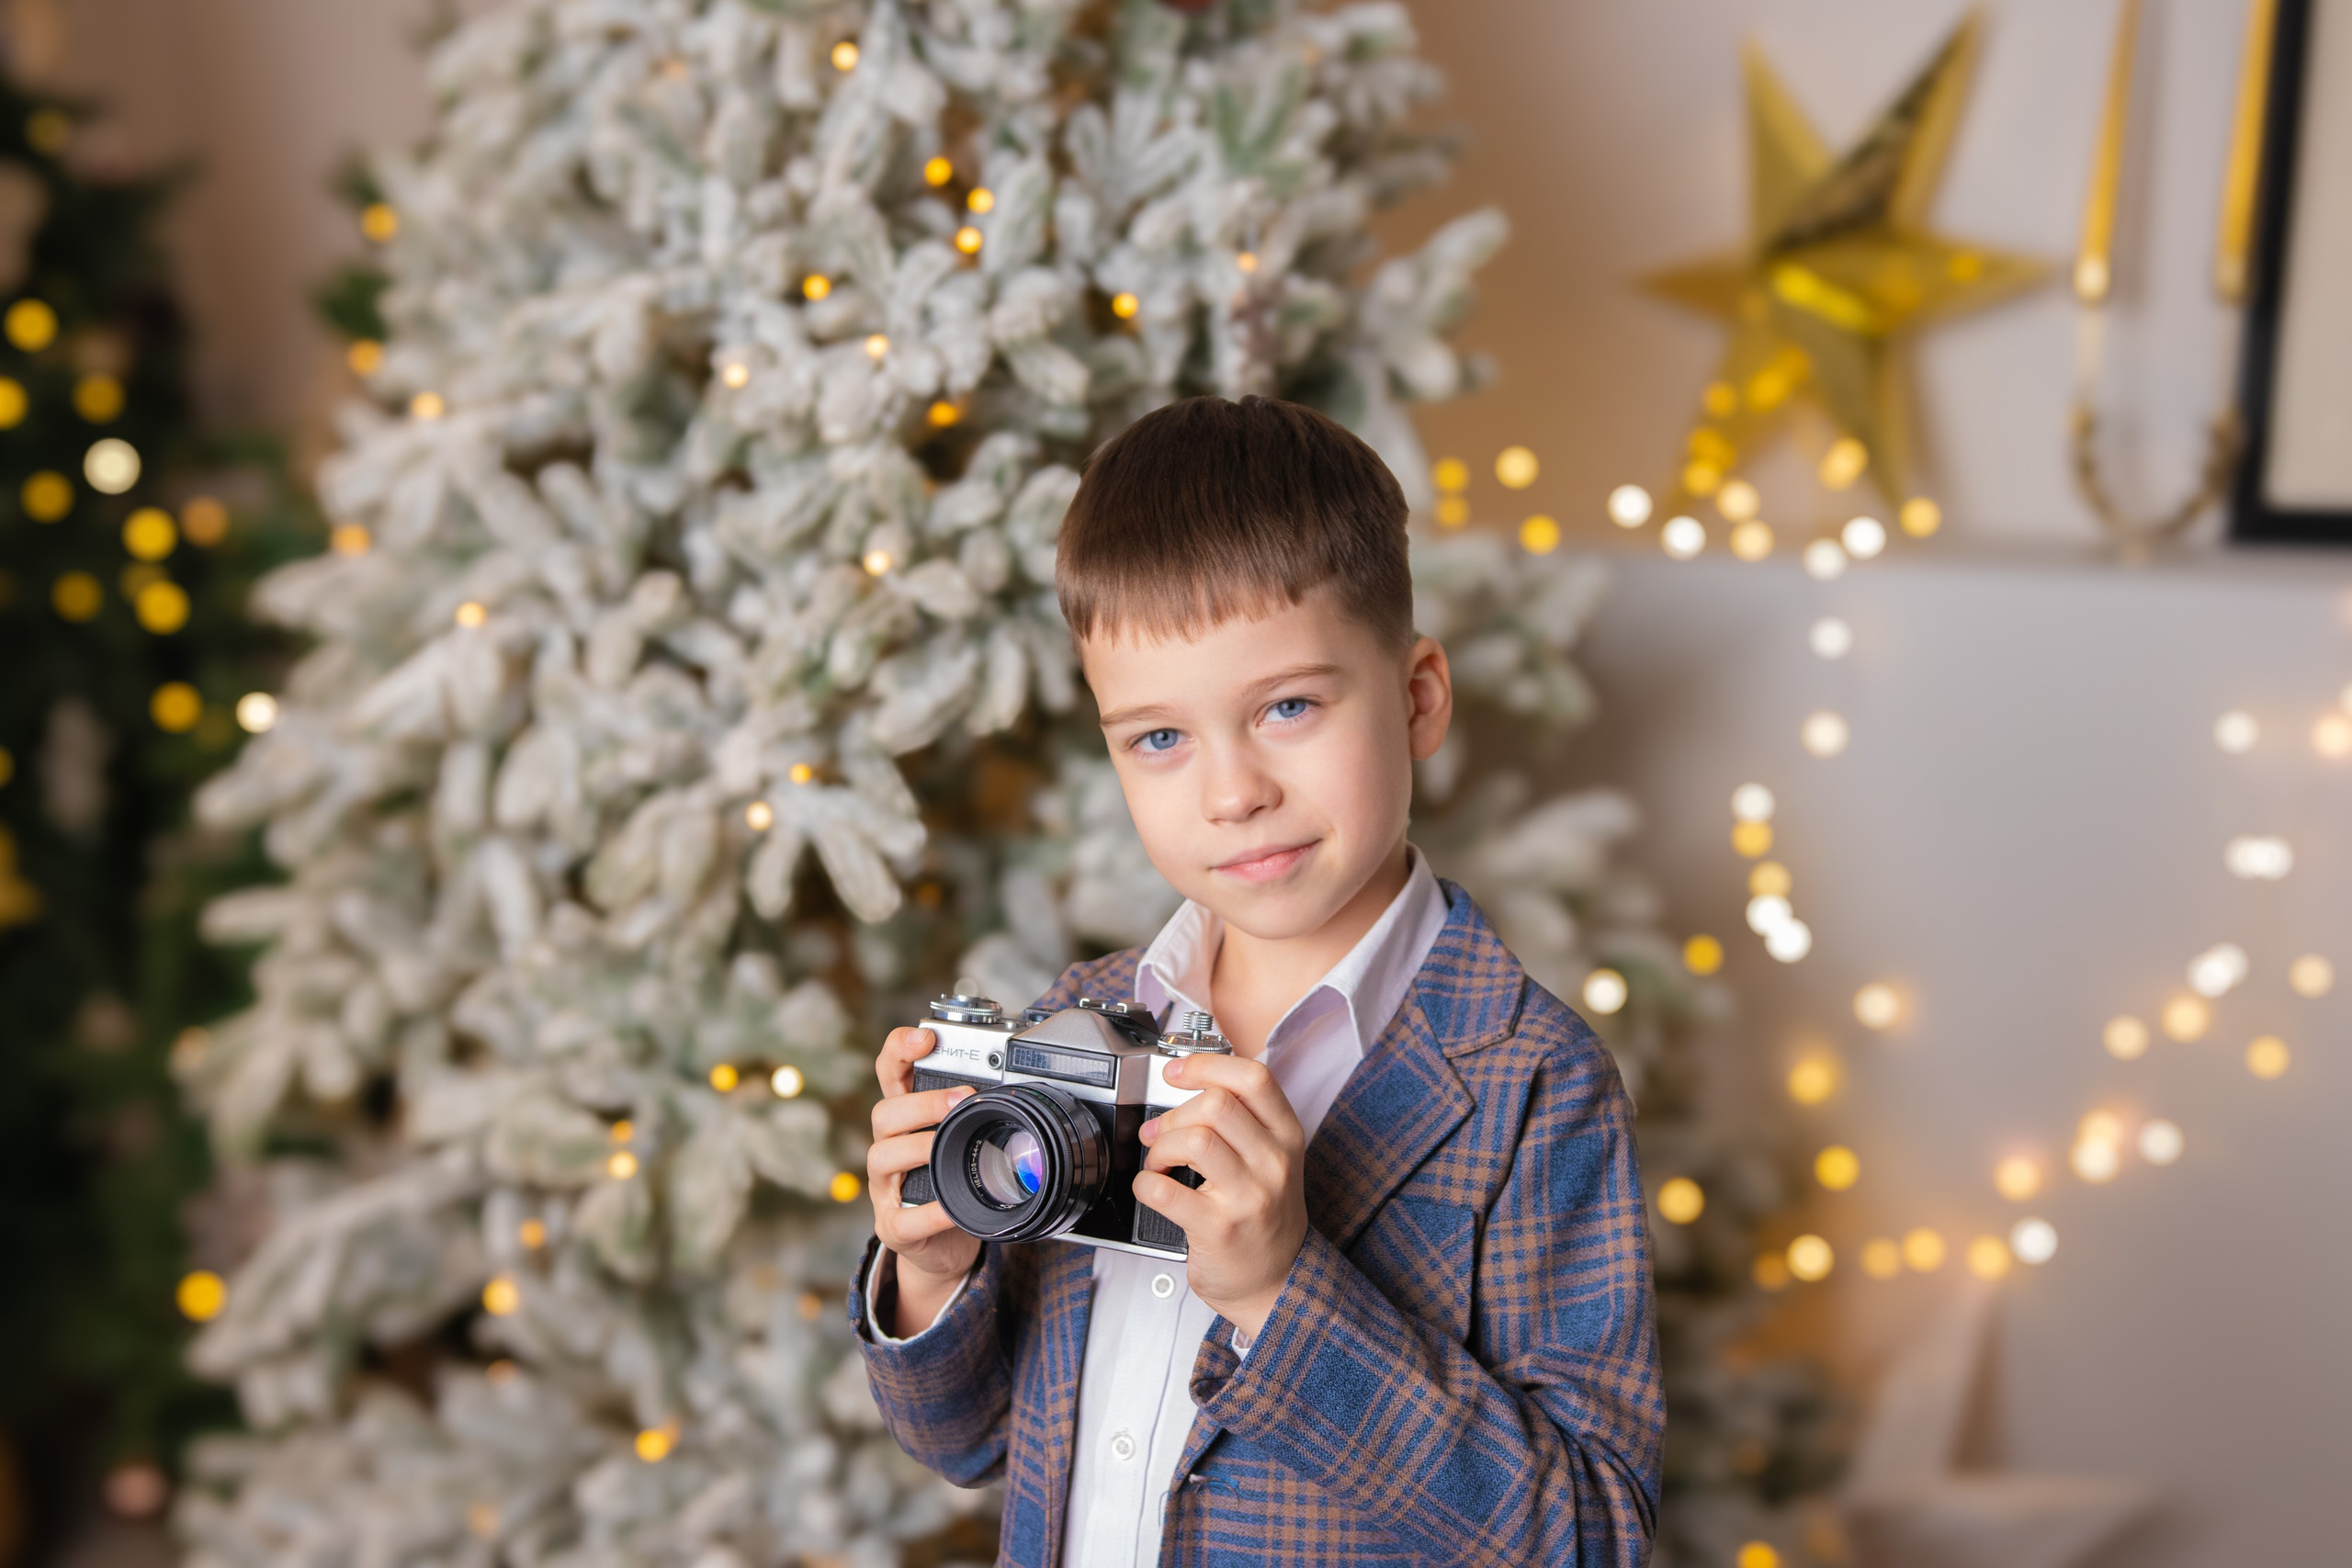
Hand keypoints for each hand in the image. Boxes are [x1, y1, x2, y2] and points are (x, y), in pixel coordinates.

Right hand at [867, 1025, 981, 1335]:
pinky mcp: (893, 1225)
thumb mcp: (964, 1142)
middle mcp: (889, 1146)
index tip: (925, 1037)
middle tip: (961, 1098)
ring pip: (883, 1156)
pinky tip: (950, 1205)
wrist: (944, 1244)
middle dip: (922, 1102)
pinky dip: (929, 1211)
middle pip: (884, 1112)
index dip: (900, 1049)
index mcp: (907, 1118)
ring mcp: (886, 1187)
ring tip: (947, 1143)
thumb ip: (979, 1114)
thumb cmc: (955, 1181)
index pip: (890, 1073)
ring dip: (918, 1146)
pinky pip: (904, 1217)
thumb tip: (1024, 1085)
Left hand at [1135, 1053, 1308, 1340]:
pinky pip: (1165, 1190)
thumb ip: (1243, 1120)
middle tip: (1161, 1134)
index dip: (1207, 1065)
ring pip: (1194, 1139)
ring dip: (1161, 1147)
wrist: (1276, 1281)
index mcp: (1287, 1136)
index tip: (1177, 1072)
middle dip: (1174, 1115)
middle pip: (1216, 1103)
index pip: (1253, 1079)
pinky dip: (1146, 1183)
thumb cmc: (1265, 1217)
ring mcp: (1249, 1197)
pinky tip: (1153, 1187)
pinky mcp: (1219, 1229)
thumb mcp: (1273, 1159)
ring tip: (1160, 1162)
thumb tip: (1186, 1084)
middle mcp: (1274, 1163)